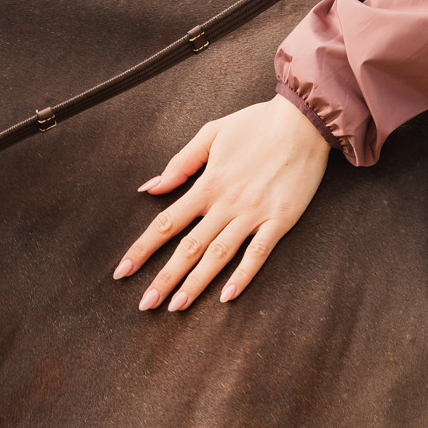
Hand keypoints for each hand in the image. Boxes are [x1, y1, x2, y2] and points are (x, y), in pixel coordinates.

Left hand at [114, 95, 329, 311]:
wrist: (305, 120)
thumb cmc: (257, 124)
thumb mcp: (212, 133)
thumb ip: (181, 162)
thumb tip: (151, 188)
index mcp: (208, 184)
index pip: (167, 222)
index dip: (142, 248)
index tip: (122, 271)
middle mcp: (227, 203)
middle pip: (189, 247)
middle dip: (165, 278)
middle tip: (145, 305)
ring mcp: (254, 213)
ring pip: (219, 255)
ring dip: (196, 283)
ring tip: (177, 306)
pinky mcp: (280, 219)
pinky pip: (258, 253)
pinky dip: (243, 276)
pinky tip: (227, 296)